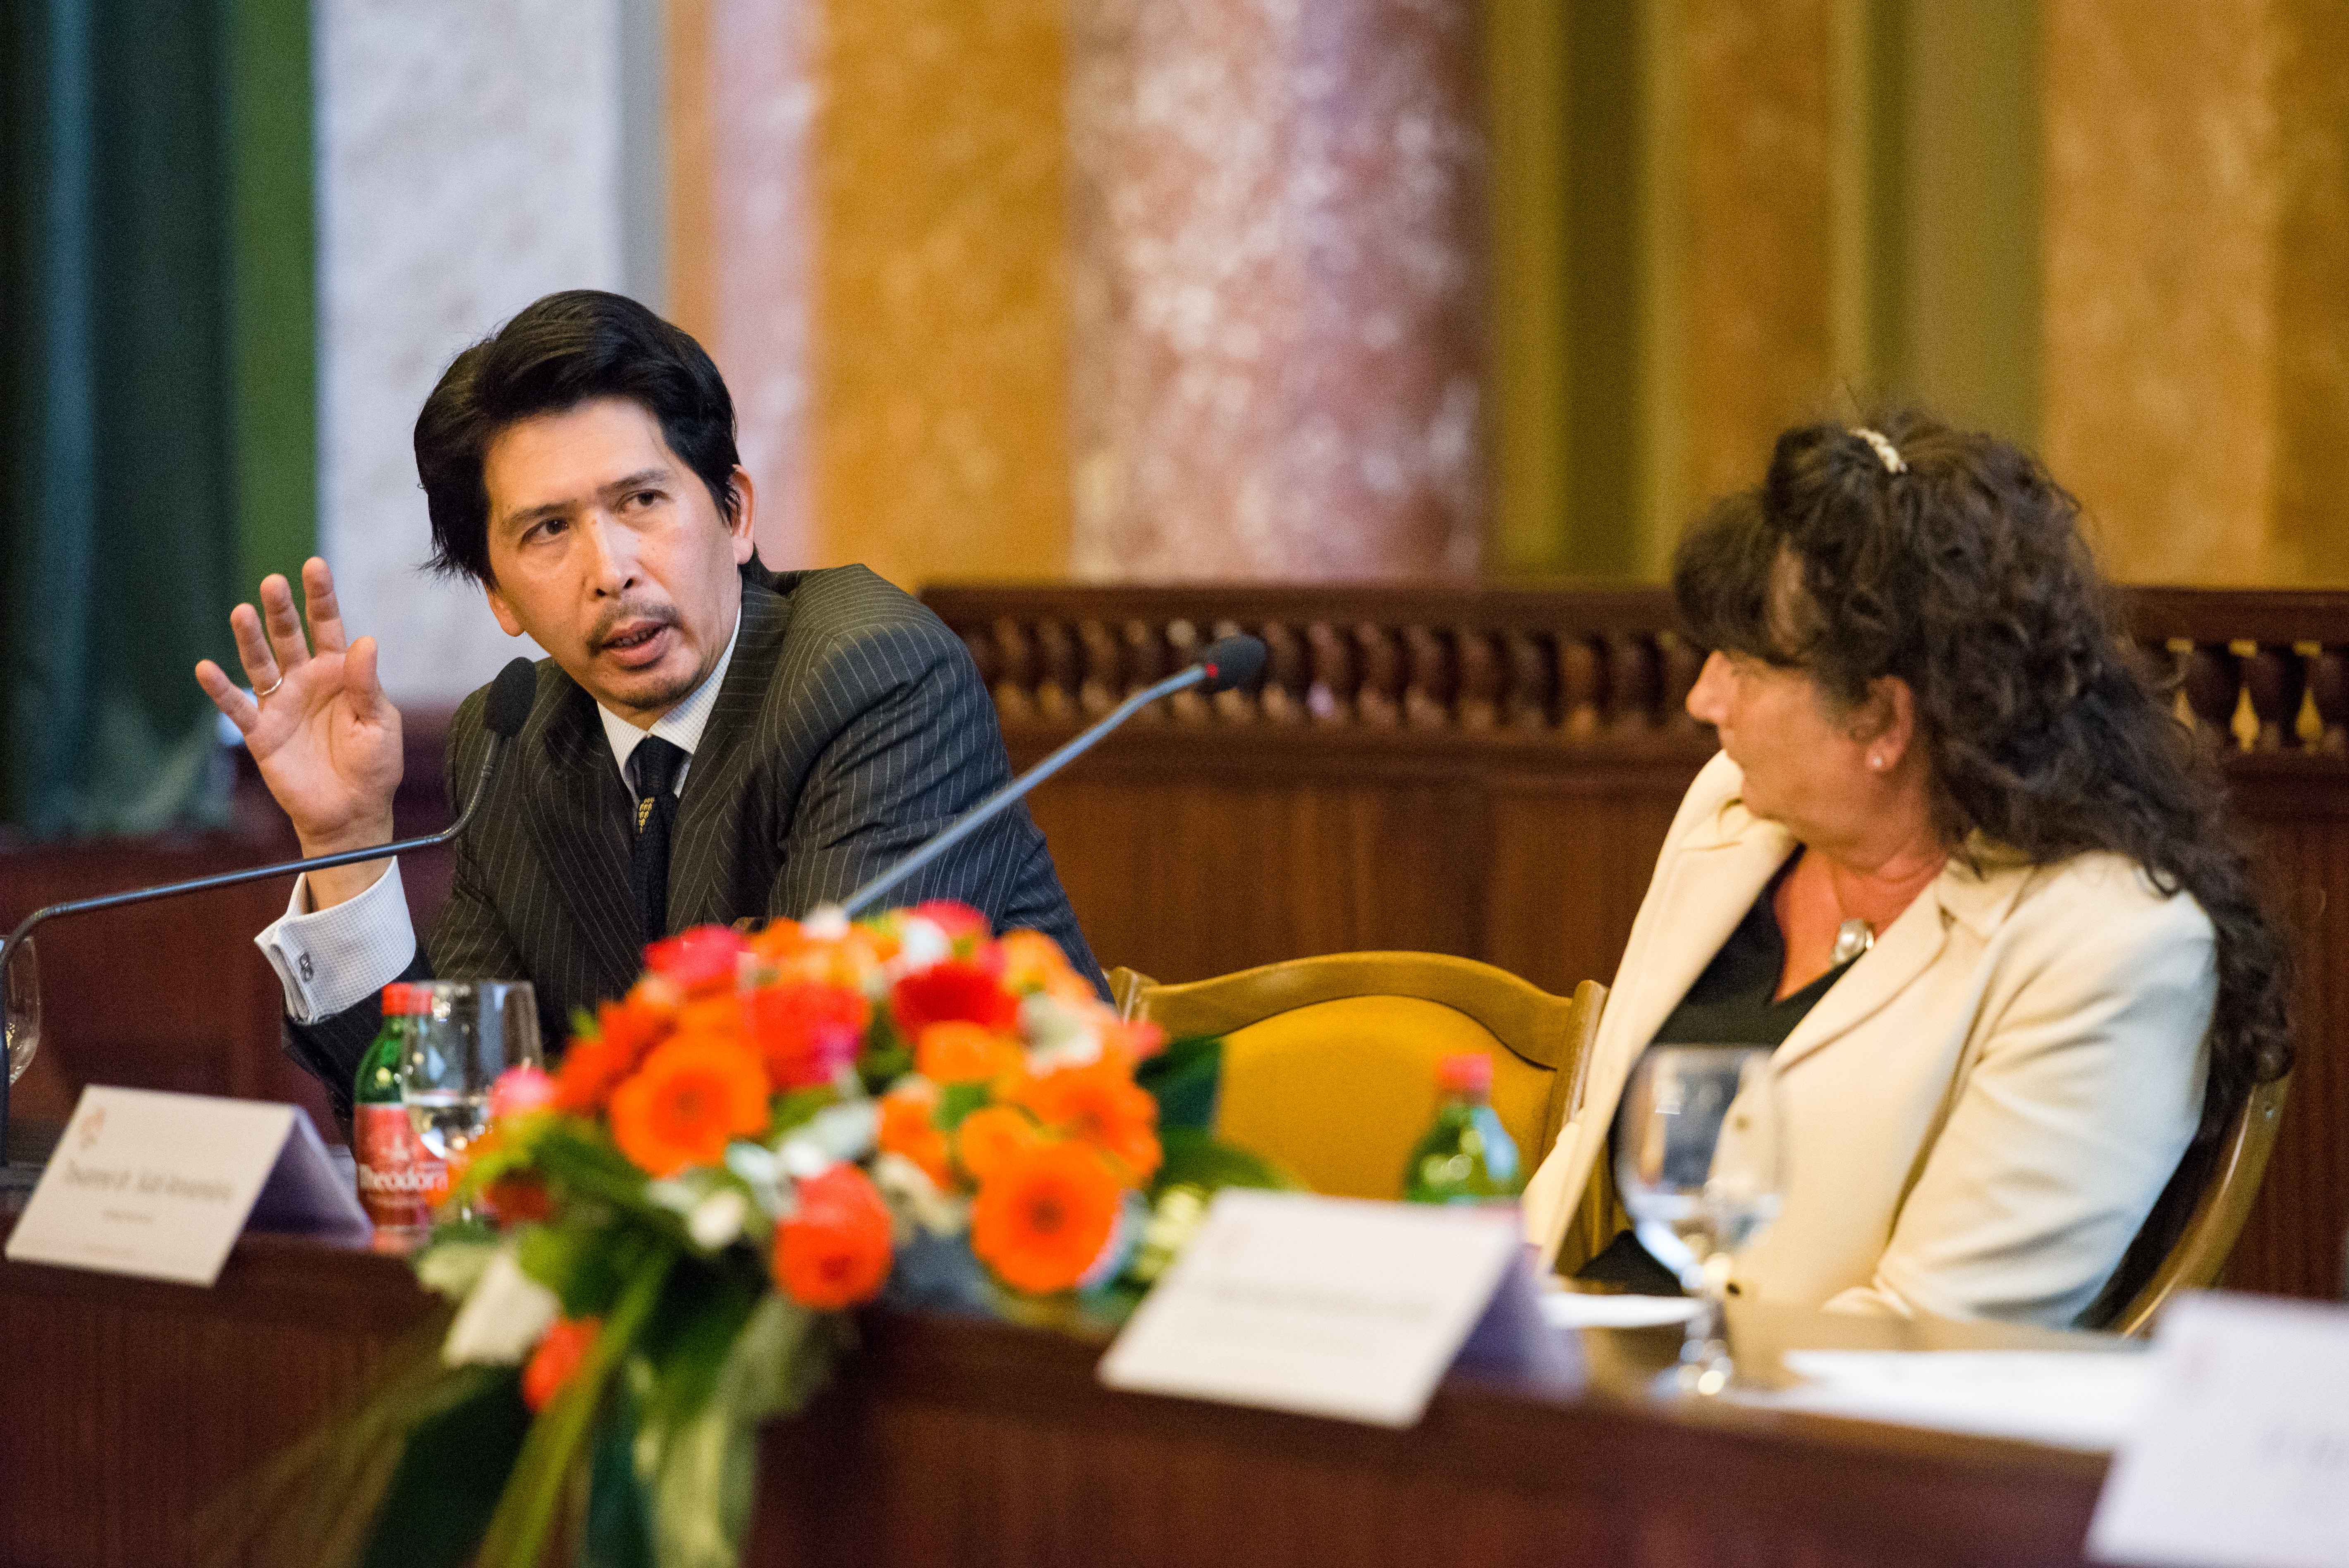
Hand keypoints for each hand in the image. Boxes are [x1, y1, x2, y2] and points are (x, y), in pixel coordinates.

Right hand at [196, 558, 403, 863]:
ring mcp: (280, 704)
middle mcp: (305, 681)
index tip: (313, 565)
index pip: (328, 626)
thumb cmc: (372, 767)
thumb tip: (365, 640)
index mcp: (339, 673)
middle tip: (273, 582)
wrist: (351, 812)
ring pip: (259, 663)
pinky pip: (236, 707)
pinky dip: (221, 689)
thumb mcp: (379, 724)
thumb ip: (366, 685)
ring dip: (249, 639)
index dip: (320, 597)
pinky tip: (207, 669)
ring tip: (241, 612)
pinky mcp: (260, 732)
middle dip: (280, 610)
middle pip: (288, 637)